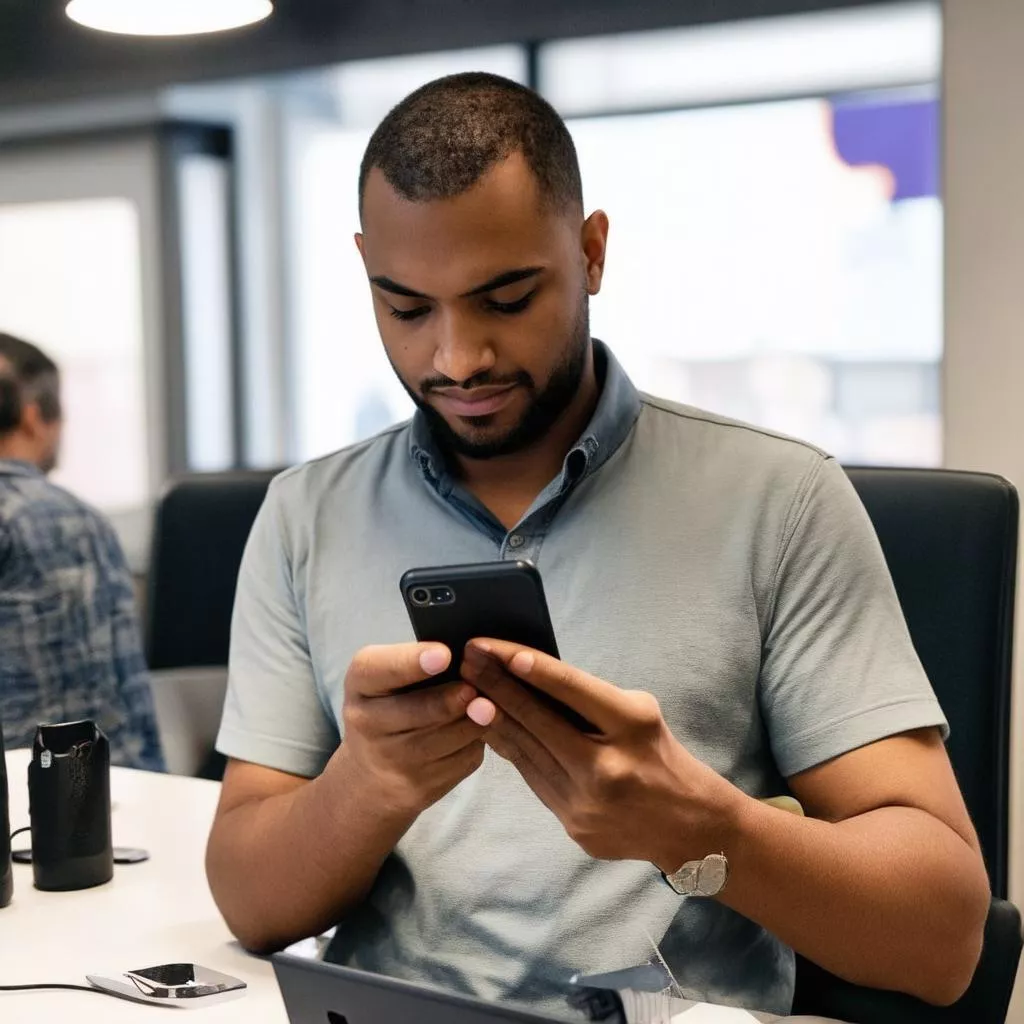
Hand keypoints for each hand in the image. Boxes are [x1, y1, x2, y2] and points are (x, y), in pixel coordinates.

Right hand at [337, 643, 495, 819]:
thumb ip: (417, 662)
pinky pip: (463, 759)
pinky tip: (476, 731)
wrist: (370, 774)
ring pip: (449, 737)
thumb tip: (468, 660)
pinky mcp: (419, 788)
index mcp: (361, 682)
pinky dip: (477, 743)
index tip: (444, 654)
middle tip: (475, 688)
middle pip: (420, 710)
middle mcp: (368, 723)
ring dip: (475, 720)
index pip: (382, 669)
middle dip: (453, 699)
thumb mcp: (384, 676)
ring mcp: (393, 761)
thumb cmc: (386, 706)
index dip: (414, 662)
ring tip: (486, 706)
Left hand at [460, 641, 745, 870]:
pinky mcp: (573, 825)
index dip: (536, 671)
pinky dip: (510, 750)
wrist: (687, 826)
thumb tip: (530, 677)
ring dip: (493, 717)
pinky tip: (488, 726)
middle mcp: (606, 767)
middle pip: (539, 721)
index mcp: (631, 727)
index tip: (502, 652)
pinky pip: (532, 778)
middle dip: (497, 686)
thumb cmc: (658, 753)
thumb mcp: (638, 713)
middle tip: (468, 660)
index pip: (574, 692)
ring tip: (467, 690)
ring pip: (526, 751)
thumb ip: (590, 699)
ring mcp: (587, 802)